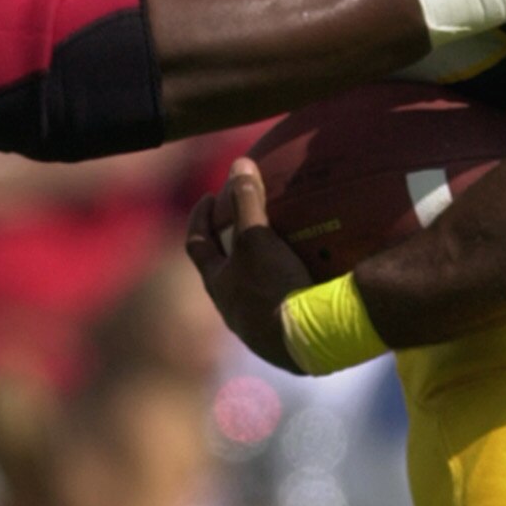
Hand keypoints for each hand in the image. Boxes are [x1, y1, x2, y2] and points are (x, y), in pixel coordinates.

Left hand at [186, 160, 313, 370]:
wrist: (304, 340)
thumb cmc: (271, 287)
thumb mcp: (256, 237)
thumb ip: (246, 201)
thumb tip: (239, 164)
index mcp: (217, 284)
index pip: (197, 244)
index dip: (200, 218)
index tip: (210, 197)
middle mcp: (232, 308)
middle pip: (222, 269)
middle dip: (229, 244)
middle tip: (241, 219)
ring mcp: (257, 327)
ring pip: (251, 292)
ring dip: (258, 268)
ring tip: (277, 247)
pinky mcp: (284, 338)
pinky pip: (282, 306)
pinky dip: (286, 288)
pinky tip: (307, 278)